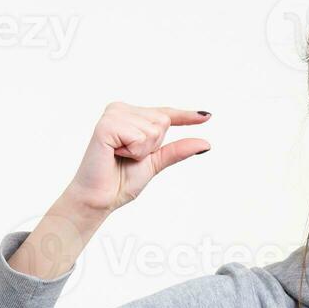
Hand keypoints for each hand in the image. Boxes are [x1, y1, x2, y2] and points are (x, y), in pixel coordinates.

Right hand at [64, 102, 212, 214]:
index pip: (165, 114)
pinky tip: (114, 154)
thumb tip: (206, 143)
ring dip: (141, 150)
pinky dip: (133, 151)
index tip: (208, 116)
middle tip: (128, 156)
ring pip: (153, 129)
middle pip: (162, 121)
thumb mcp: (155, 162)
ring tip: (120, 156)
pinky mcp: (105, 125)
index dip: (186, 116)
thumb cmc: (120, 180)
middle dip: (152, 146)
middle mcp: (120, 109)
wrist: (100, 198)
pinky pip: (139, 137)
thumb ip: (177, 150)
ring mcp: (112, 115)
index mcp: (130, 115)